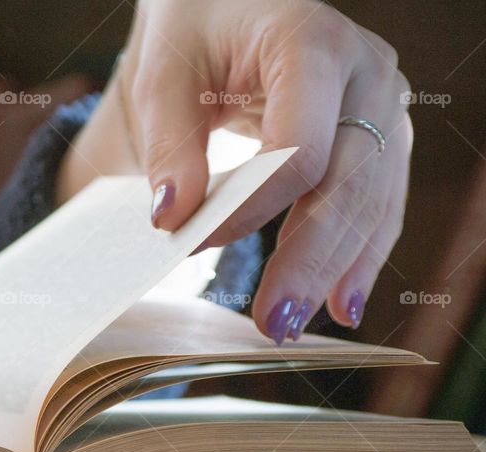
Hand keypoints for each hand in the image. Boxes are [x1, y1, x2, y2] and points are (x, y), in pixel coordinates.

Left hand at [60, 0, 410, 342]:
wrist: (235, 1)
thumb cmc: (197, 25)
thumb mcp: (165, 73)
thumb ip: (171, 144)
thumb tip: (173, 218)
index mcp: (313, 43)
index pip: (299, 148)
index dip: (252, 208)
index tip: (195, 244)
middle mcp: (367, 72)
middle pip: (348, 183)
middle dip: (308, 259)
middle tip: (271, 322)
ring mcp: (383, 104)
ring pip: (372, 201)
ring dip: (334, 269)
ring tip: (293, 323)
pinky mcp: (379, 134)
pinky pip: (379, 202)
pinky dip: (358, 254)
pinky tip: (340, 301)